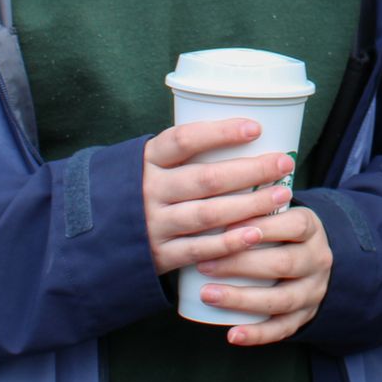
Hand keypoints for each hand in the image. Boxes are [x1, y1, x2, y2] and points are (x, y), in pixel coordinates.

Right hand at [143, 120, 294, 275]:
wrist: (97, 236)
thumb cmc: (142, 188)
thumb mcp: (151, 164)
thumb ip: (185, 152)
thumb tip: (248, 133)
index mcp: (148, 160)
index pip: (183, 140)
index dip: (221, 133)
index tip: (256, 128)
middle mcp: (149, 190)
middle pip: (206, 178)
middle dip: (251, 170)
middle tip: (284, 162)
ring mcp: (154, 223)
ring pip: (208, 213)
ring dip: (249, 205)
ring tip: (281, 195)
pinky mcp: (160, 254)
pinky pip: (199, 249)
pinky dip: (229, 243)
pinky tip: (256, 234)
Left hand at [190, 205, 333, 346]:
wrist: (313, 261)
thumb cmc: (281, 232)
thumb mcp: (278, 212)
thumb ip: (253, 204)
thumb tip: (212, 193)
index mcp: (312, 229)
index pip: (293, 224)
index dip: (262, 226)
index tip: (225, 227)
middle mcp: (318, 260)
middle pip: (284, 263)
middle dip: (241, 265)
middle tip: (204, 264)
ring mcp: (313, 291)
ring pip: (281, 300)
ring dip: (242, 299)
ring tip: (207, 295)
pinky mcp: (304, 317)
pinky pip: (282, 329)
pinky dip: (257, 335)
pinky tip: (232, 335)